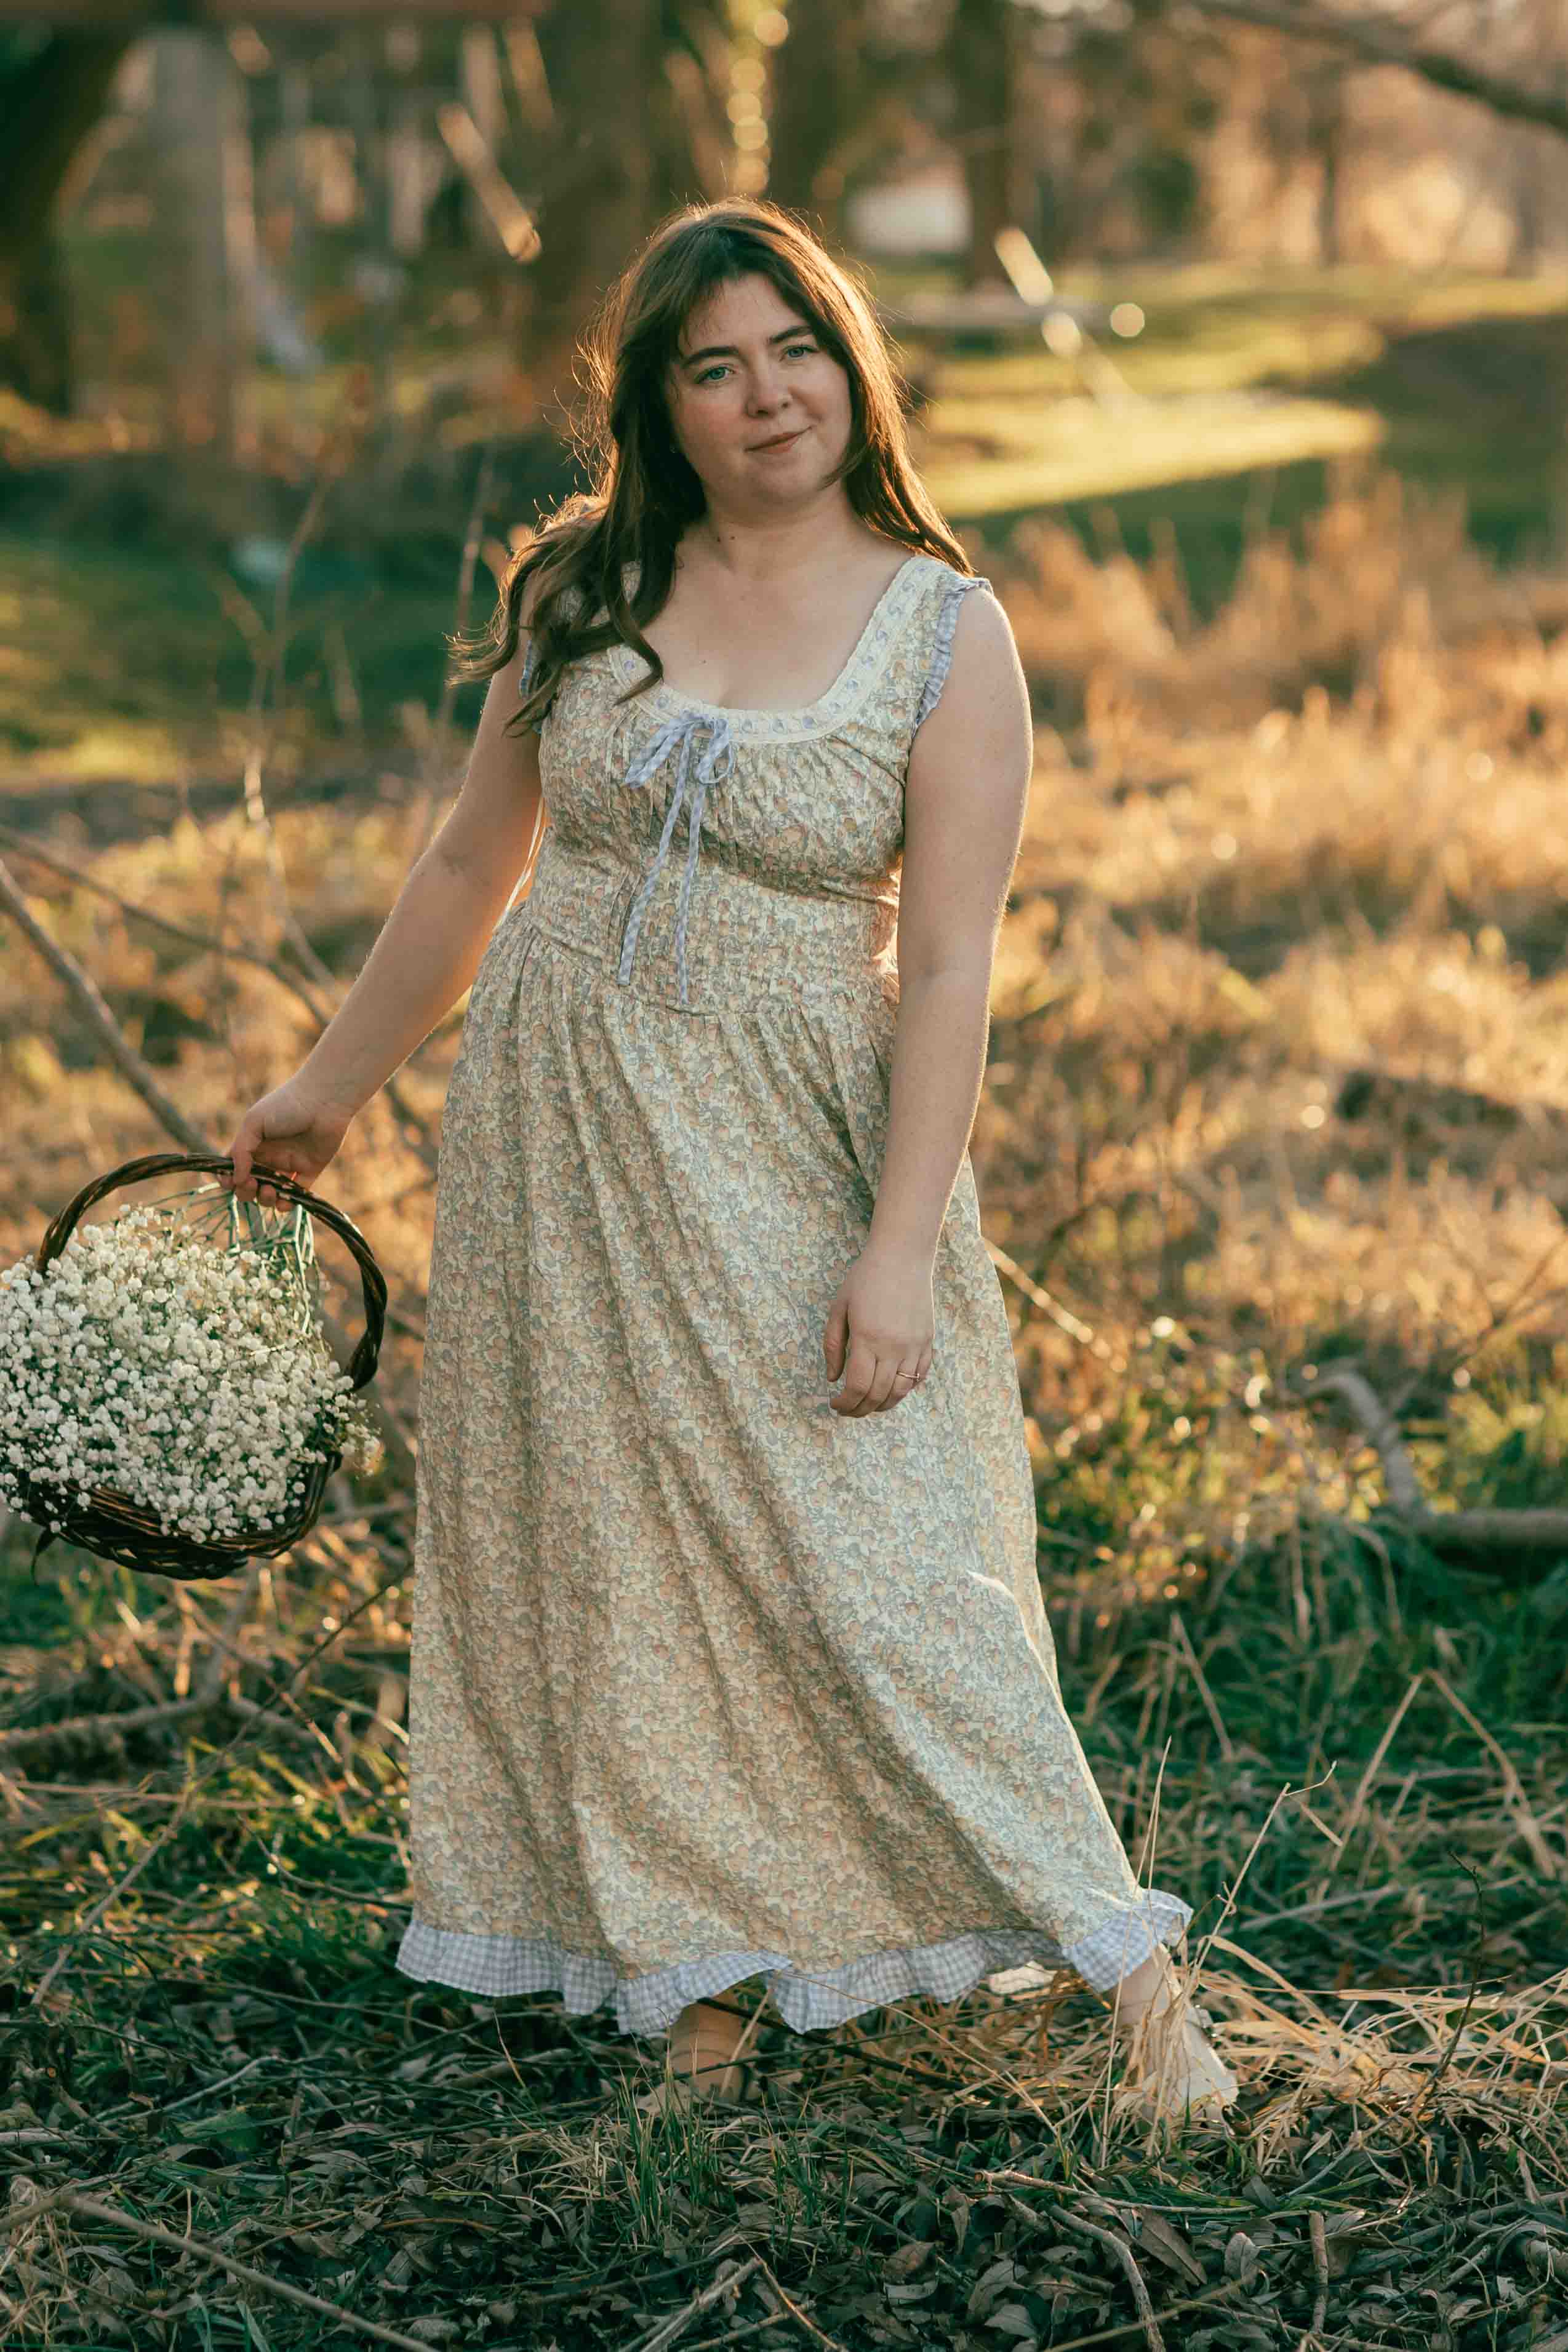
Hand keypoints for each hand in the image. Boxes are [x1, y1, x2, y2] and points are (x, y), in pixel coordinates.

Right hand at [221, 1075, 355, 1206]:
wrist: (324, 1101)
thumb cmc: (286, 1105)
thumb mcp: (254, 1123)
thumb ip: (241, 1151)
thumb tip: (236, 1179)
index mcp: (252, 1144)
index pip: (234, 1167)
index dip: (228, 1179)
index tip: (230, 1182)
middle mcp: (268, 1156)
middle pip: (250, 1185)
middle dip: (246, 1192)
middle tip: (252, 1184)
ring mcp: (288, 1165)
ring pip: (271, 1192)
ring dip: (265, 1199)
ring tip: (270, 1190)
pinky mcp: (309, 1171)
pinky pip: (295, 1194)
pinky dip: (287, 1203)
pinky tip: (284, 1200)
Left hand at [822, 1242, 934, 1416]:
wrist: (902, 1256)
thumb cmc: (865, 1279)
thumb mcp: (839, 1308)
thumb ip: (833, 1345)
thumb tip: (833, 1379)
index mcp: (867, 1338)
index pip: (857, 1386)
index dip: (844, 1403)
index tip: (835, 1404)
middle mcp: (893, 1347)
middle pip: (877, 1394)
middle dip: (859, 1409)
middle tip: (847, 1410)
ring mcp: (914, 1346)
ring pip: (901, 1391)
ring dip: (882, 1405)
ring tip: (868, 1405)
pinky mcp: (927, 1342)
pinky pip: (918, 1377)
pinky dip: (905, 1390)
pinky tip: (891, 1389)